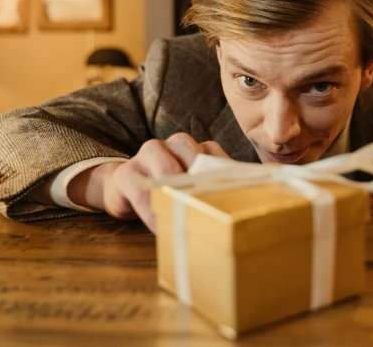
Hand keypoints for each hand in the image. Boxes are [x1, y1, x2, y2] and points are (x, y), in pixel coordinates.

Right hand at [68, 133, 229, 232]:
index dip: (226, 178)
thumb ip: (213, 188)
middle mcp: (173, 144)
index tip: (238, 200)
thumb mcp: (191, 185)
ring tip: (188, 220)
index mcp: (194, 145)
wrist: (124, 189)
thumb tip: (248, 201)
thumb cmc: (168, 190)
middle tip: (214, 210)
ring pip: (168, 170)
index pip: (215, 155)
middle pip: (192, 157)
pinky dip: (153, 211)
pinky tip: (161, 228)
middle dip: (203, 184)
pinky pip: (142, 191)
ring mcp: (148, 154)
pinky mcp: (127, 173)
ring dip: (179, 196)